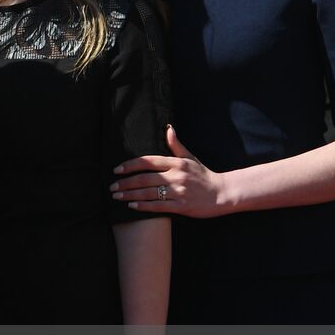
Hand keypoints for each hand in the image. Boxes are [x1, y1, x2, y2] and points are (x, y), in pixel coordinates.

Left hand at [112, 126, 228, 216]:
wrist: (223, 194)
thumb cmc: (204, 175)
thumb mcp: (191, 158)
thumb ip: (176, 145)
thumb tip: (168, 127)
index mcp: (176, 163)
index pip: (147, 161)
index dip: (130, 165)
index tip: (117, 170)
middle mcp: (176, 176)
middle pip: (144, 178)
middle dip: (125, 182)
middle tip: (112, 186)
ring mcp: (178, 191)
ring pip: (148, 193)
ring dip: (130, 194)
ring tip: (116, 195)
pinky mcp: (181, 206)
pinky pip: (158, 206)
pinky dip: (143, 206)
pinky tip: (131, 205)